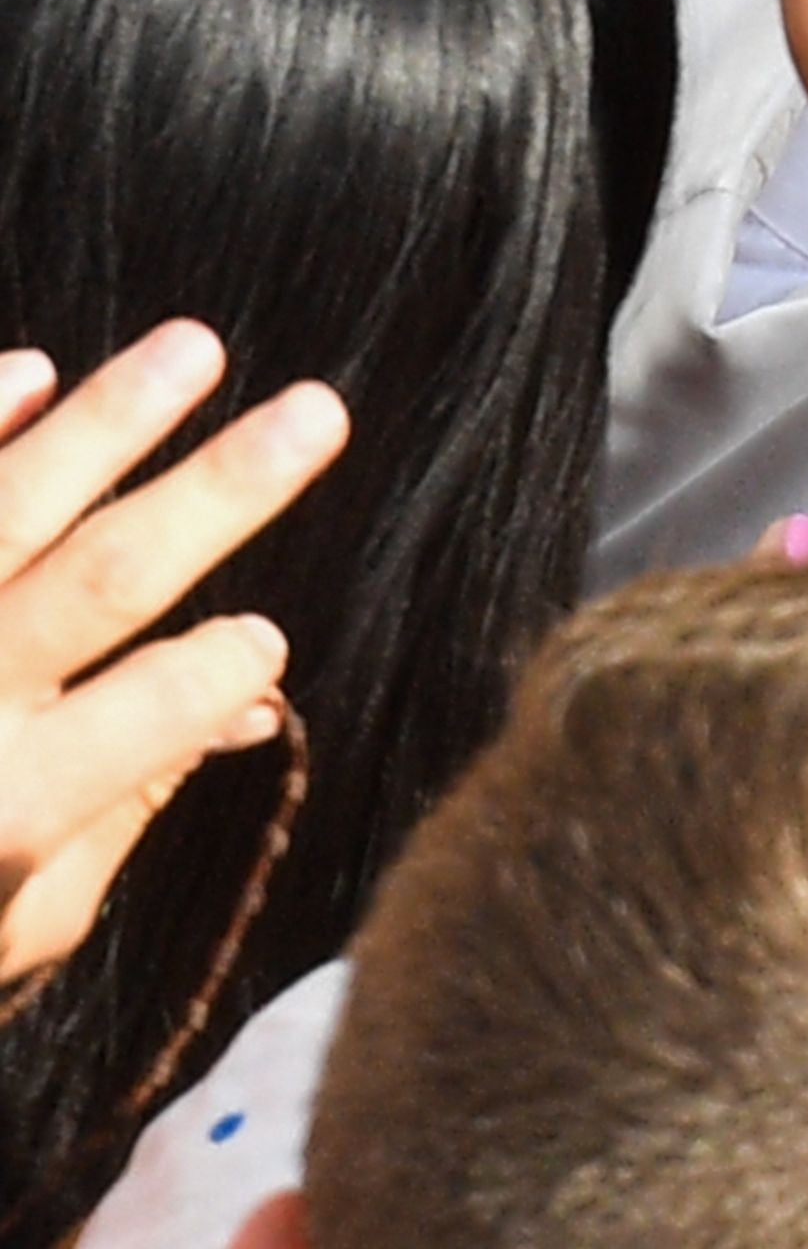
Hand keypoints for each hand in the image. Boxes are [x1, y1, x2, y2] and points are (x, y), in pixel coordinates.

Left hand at [0, 323, 341, 980]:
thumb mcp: (15, 918)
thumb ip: (120, 814)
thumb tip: (240, 715)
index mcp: (8, 814)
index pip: (163, 708)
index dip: (230, 667)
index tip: (262, 643)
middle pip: (109, 576)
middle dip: (222, 491)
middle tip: (316, 413)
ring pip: (6, 507)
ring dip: (110, 419)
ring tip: (194, 350)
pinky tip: (32, 368)